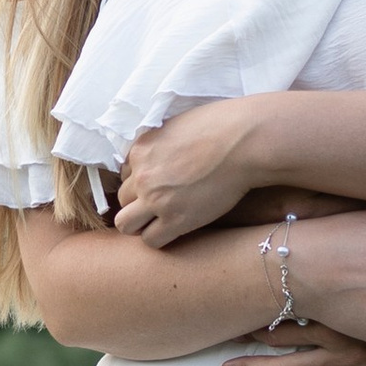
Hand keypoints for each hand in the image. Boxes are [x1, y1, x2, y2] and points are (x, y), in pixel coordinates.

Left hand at [113, 100, 279, 245]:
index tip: (158, 185)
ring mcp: (156, 199)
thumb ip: (162, 143)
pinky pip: (151, 240)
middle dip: (138, 203)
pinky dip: (160, 238)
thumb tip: (163, 153)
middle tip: (160, 205)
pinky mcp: (175, 220)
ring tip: (162, 222)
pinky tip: (176, 230)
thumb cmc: (221, 126)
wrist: (244, 143)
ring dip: (141, 225)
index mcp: (141, 150)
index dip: (140, 182)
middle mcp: (143, 176)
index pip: (124, 175)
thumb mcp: (178, 125)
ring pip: (125, 224)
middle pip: (122, 199)